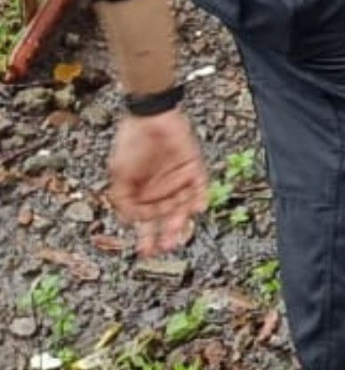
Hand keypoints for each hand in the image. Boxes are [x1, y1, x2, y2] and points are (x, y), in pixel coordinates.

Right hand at [106, 110, 206, 255]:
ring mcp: (178, 180)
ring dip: (181, 221)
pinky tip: (198, 207)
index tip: (146, 252)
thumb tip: (129, 221)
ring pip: (183, 206)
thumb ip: (124, 198)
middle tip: (166, 247)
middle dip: (166, 234)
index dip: (146, 238)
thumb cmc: (130, 143)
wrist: (150, 117)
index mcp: (141, 196)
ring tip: (179, 234)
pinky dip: (201, 197)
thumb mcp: (119, 174)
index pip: (145, 222)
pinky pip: (200, 186)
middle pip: (166, 218)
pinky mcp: (193, 167)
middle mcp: (161, 191)